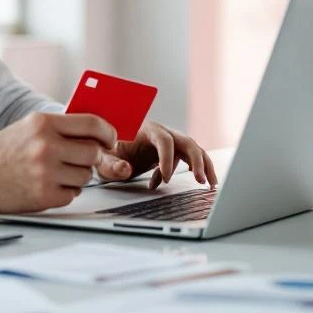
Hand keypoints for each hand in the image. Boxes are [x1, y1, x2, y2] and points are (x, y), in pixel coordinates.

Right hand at [0, 112, 116, 213]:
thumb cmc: (1, 151)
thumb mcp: (28, 127)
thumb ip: (59, 128)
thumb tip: (96, 133)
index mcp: (43, 123)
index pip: (92, 123)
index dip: (107, 132)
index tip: (110, 139)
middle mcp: (46, 145)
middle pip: (93, 152)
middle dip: (89, 158)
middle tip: (78, 160)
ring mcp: (45, 172)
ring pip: (85, 176)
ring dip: (76, 177)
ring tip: (55, 173)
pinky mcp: (43, 195)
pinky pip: (72, 195)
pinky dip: (64, 192)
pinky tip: (47, 186)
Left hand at [95, 120, 217, 190]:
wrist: (107, 149)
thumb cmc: (105, 151)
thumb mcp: (103, 159)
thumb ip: (111, 165)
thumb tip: (126, 170)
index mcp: (145, 129)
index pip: (164, 140)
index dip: (168, 158)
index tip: (166, 178)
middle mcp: (160, 132)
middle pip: (186, 141)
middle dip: (196, 160)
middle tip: (200, 180)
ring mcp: (168, 142)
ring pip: (192, 150)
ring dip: (203, 165)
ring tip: (209, 184)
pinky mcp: (171, 152)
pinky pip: (187, 159)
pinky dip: (196, 170)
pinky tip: (194, 183)